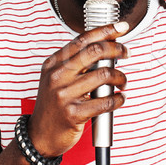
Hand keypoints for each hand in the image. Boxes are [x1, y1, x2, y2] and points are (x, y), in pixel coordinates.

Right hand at [27, 22, 129, 157]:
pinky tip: (120, 98)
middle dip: (117, 49)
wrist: (39, 136)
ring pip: (104, 76)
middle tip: (126, 53)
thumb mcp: (56, 79)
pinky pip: (105, 102)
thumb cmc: (54, 106)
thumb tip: (106, 48)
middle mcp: (57, 76)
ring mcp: (64, 95)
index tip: (121, 27)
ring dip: (121, 77)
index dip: (105, 31)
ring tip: (123, 82)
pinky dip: (119, 99)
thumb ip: (75, 64)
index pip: (82, 40)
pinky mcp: (73, 114)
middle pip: (95, 51)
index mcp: (53, 64)